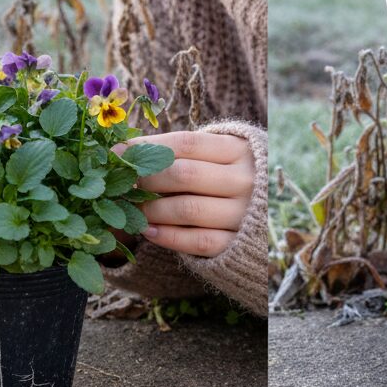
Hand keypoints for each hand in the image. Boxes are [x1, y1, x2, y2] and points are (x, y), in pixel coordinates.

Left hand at [114, 130, 253, 257]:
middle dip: (146, 179)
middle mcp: (245, 179)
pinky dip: (168, 237)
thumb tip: (126, 150)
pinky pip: (198, 241)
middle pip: (185, 174)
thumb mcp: (217, 155)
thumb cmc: (229, 175)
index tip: (117, 151)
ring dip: (152, 210)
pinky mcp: (238, 244)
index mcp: (238, 149)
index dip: (148, 146)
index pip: (186, 143)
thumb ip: (182, 153)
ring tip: (132, 208)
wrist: (269, 212)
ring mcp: (243, 213)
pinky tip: (148, 231)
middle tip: (122, 183)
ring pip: (188, 209)